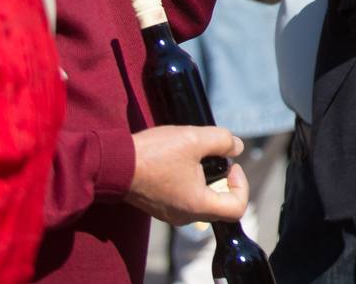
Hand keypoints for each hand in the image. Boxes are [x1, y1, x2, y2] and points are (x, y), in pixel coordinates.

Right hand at [126, 126, 249, 225]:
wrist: (113, 163)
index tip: (231, 165)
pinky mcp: (159, 205)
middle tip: (216, 157)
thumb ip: (222, 141)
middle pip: (221, 204)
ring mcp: (170, 213)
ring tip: (196, 155)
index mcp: (197, 206)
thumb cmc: (154, 154)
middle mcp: (185, 216)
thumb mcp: (195, 139)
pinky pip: (185, 197)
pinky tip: (180, 160)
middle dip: (225, 179)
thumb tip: (237, 147)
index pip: (237, 208)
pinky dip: (191, 180)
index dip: (242, 185)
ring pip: (202, 200)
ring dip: (207, 178)